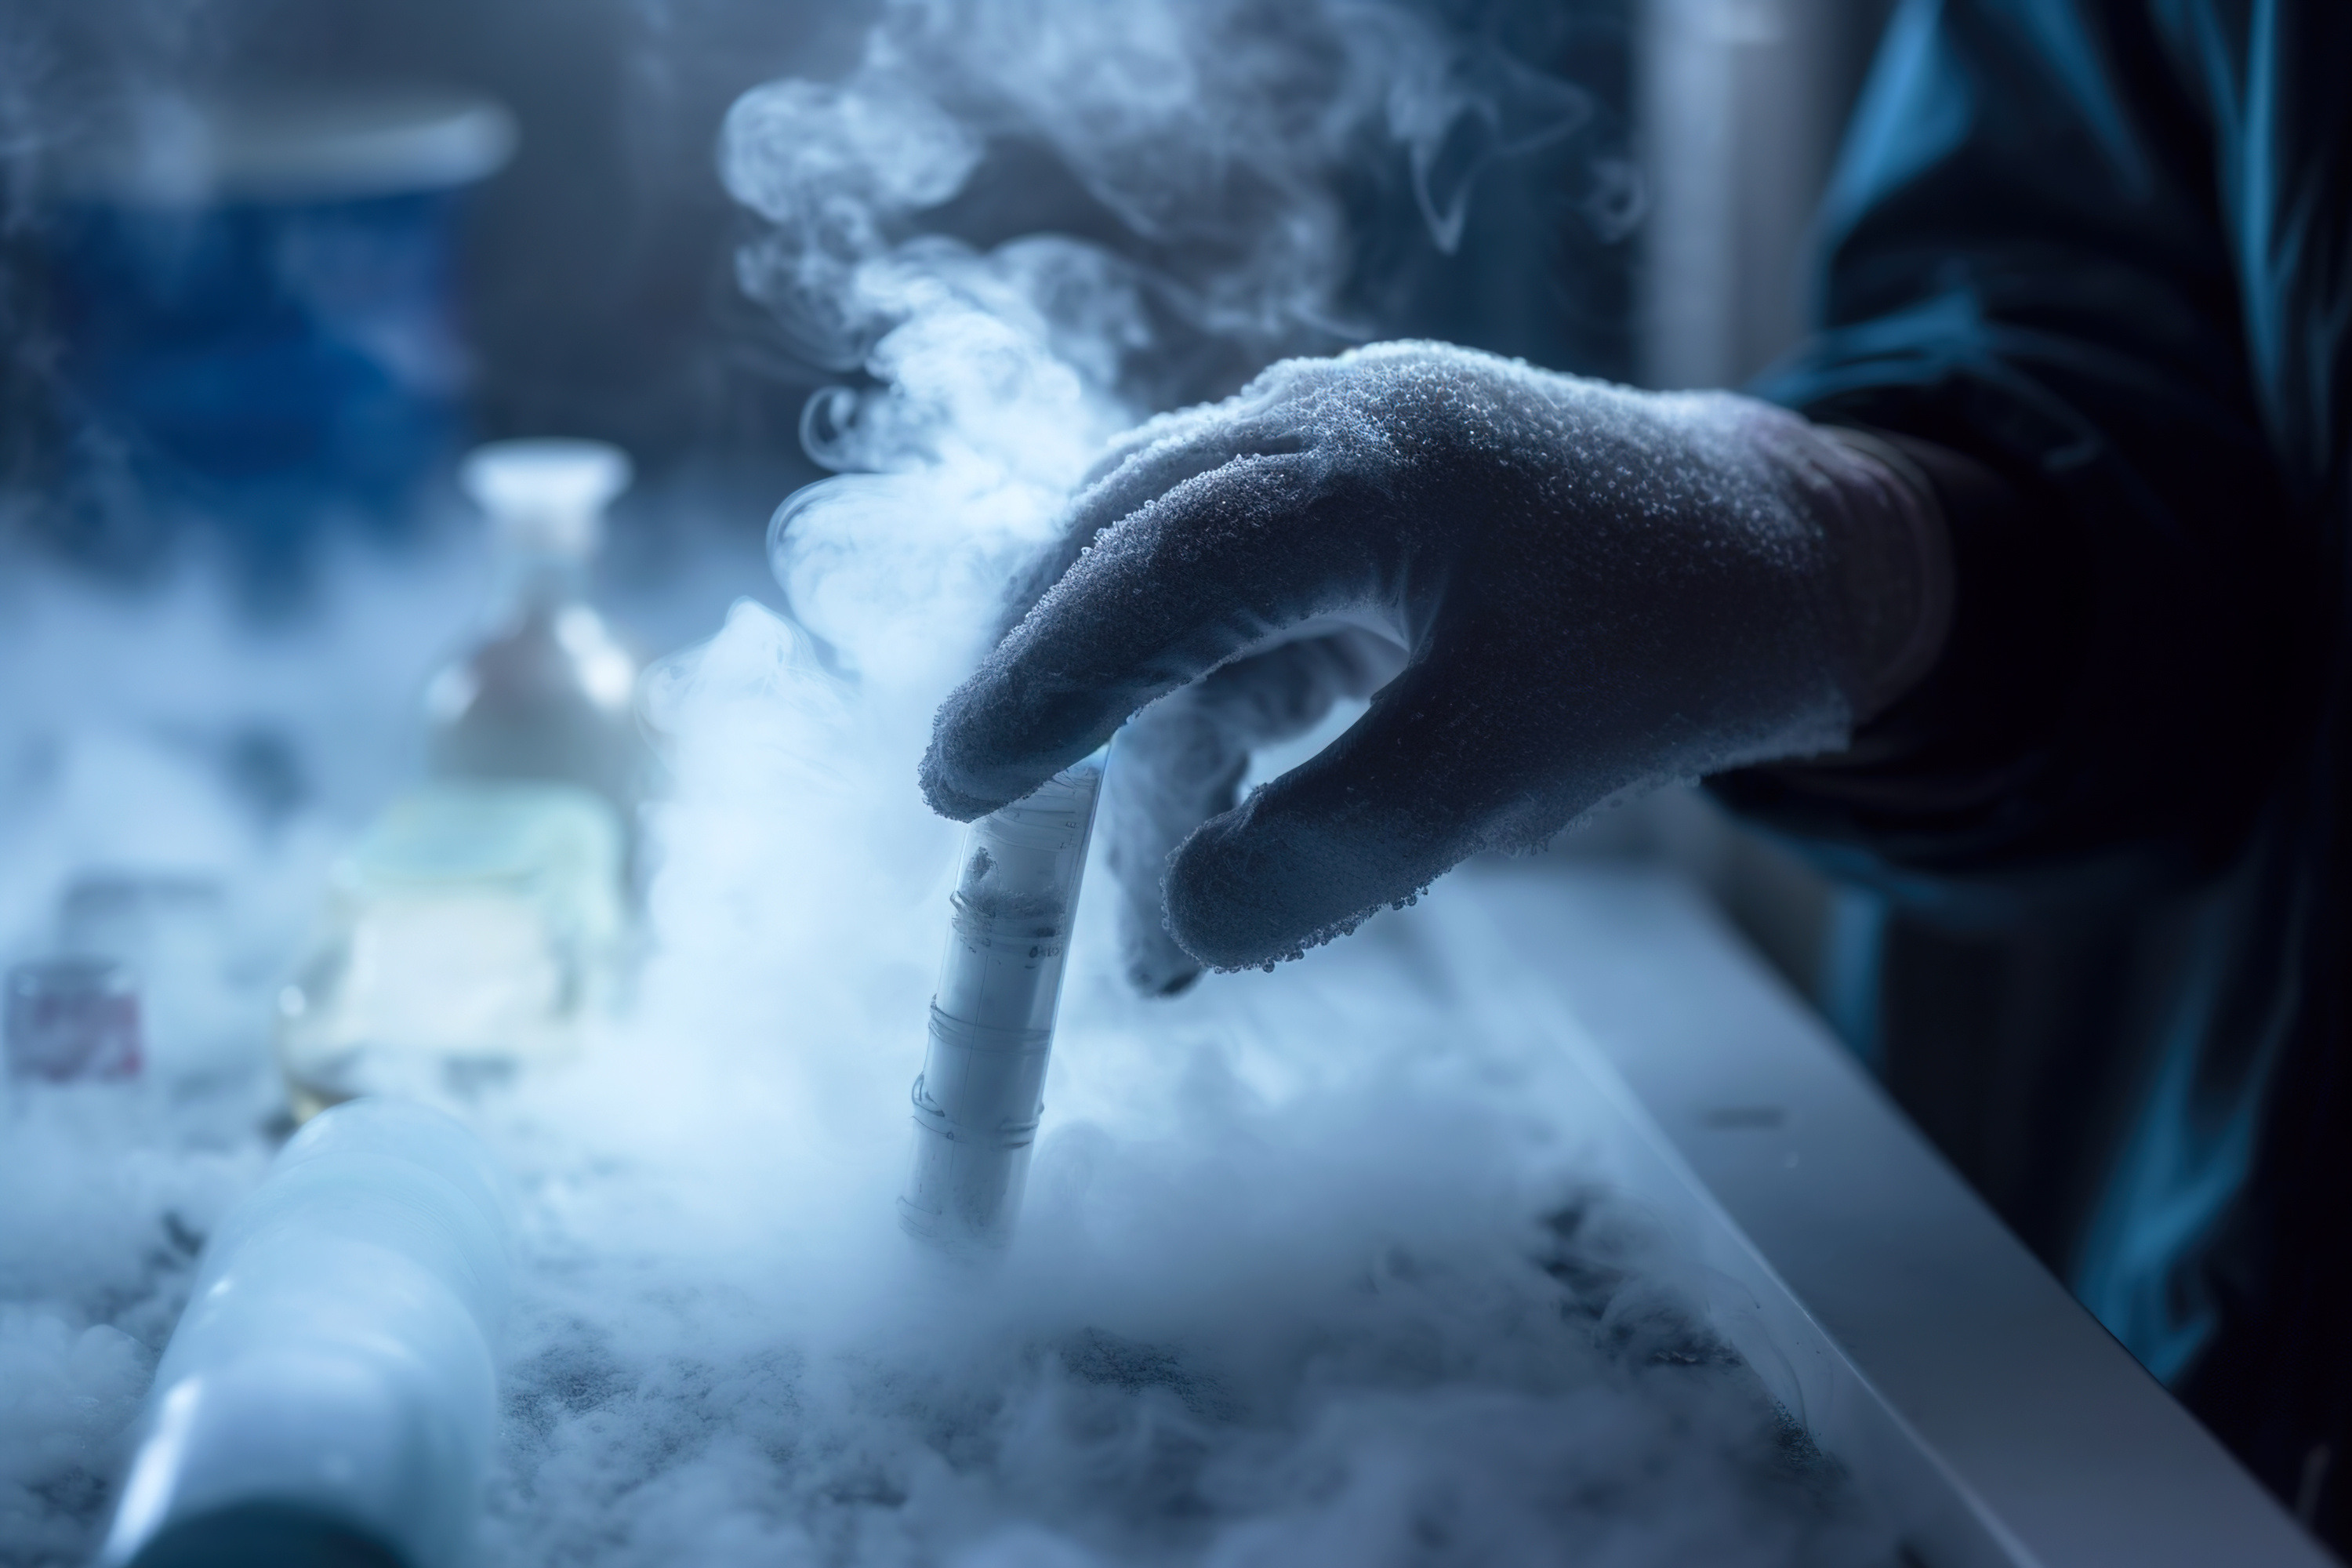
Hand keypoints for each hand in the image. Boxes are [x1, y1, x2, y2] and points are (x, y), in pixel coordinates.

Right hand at [922, 341, 1948, 981]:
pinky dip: (1208, 745)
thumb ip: (1345, 838)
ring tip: (1151, 937)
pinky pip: (1231, 631)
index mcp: (1364, 460)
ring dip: (1145, 761)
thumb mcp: (1512, 757)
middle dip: (1052, 692)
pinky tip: (1205, 852)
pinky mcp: (1340, 530)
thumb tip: (1184, 926)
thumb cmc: (1663, 635)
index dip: (1048, 674)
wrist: (1787, 560)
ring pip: (1168, 605)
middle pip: (1122, 552)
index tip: (959, 784)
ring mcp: (1324, 472)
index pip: (1160, 562)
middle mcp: (1318, 434)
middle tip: (984, 820)